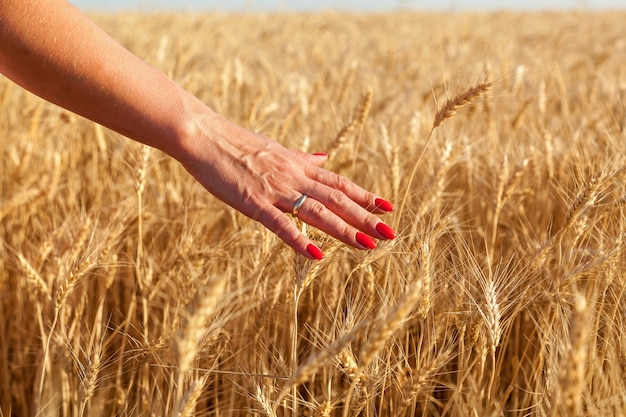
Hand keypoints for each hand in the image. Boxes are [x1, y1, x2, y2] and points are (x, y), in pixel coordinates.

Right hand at [180, 111, 396, 259]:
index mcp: (298, 166)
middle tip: (390, 234)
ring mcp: (275, 189)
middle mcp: (294, 177)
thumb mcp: (276, 148)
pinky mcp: (254, 201)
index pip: (339, 183)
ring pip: (317, 211)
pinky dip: (299, 239)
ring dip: (344, 229)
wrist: (204, 135)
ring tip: (368, 246)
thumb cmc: (236, 143)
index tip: (387, 207)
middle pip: (337, 200)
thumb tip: (324, 158)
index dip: (365, 195)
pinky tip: (317, 254)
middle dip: (365, 218)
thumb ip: (302, 158)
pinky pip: (280, 224)